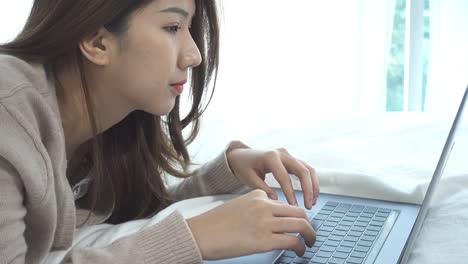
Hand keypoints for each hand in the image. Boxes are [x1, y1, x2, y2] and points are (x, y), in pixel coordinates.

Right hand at [186, 190, 315, 259]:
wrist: (201, 233)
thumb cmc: (215, 224)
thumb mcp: (238, 206)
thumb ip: (255, 209)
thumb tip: (271, 221)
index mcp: (257, 196)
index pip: (284, 203)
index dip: (294, 214)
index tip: (296, 222)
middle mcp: (264, 206)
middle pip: (298, 211)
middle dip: (308, 223)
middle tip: (309, 232)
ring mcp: (265, 222)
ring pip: (301, 224)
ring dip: (310, 235)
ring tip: (310, 242)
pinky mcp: (265, 240)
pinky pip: (293, 241)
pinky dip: (301, 246)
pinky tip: (300, 251)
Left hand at [226, 141, 318, 208]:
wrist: (242, 155)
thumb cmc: (244, 167)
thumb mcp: (249, 178)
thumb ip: (263, 189)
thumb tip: (277, 201)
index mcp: (270, 157)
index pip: (285, 177)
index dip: (290, 194)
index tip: (293, 207)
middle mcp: (282, 154)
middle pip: (302, 171)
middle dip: (308, 190)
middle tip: (308, 206)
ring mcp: (288, 155)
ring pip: (308, 169)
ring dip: (313, 186)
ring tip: (311, 202)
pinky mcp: (291, 159)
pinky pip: (306, 169)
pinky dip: (311, 182)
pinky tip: (311, 195)